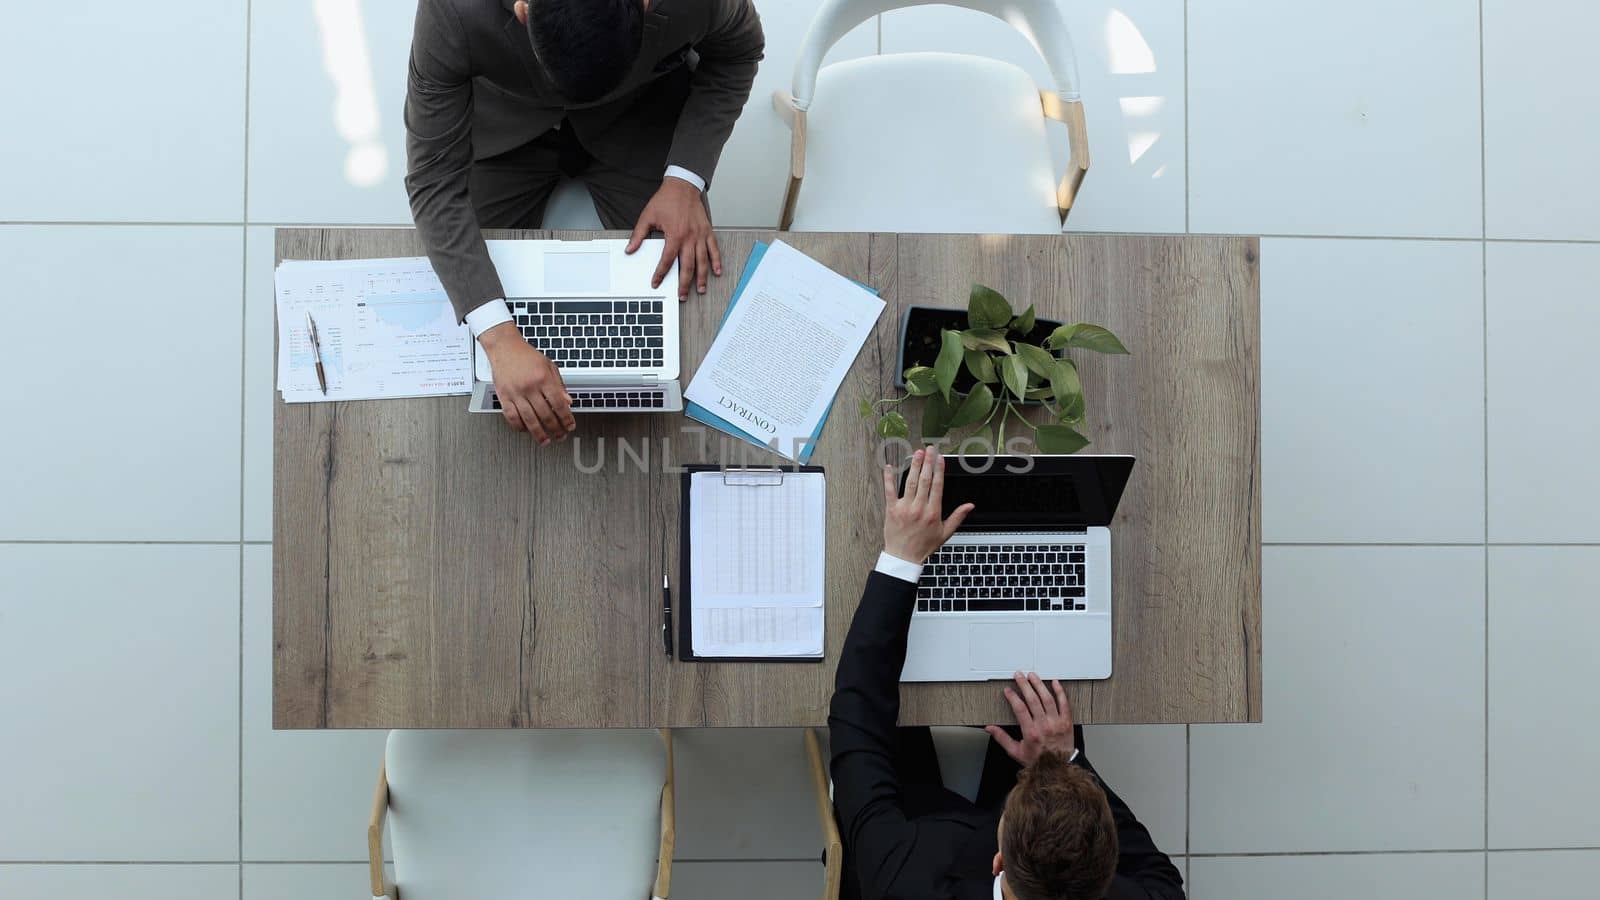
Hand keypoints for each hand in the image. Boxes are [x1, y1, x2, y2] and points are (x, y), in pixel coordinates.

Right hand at [478, 322, 575, 444]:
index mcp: (543, 378)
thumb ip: (559, 385)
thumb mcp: (549, 366)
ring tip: (546, 441)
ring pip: (529, 419)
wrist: (505, 347)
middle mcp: (530, 387)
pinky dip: (519, 426)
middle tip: (561, 436)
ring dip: (539, 433)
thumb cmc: (526, 356)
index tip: (570, 426)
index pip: (559, 404)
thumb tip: (568, 402)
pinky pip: (511, 416)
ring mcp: (515, 393)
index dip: (566, 418)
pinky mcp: (503, 396)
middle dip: (555, 429)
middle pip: (545, 414)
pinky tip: (526, 430)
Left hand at [626, 176, 721, 299]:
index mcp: (674, 235)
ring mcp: (700, 235)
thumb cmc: (666, 200)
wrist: (682, 186)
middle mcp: (689, 237)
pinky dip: (716, 261)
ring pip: (703, 261)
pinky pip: (714, 249)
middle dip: (684, 283)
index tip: (656, 282)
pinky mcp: (707, 231)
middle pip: (688, 266)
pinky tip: (716, 272)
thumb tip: (630, 249)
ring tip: (700, 289)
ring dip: (701, 277)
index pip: (667, 260)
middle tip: (682, 295)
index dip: (660, 274)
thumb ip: (639, 235)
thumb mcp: (648, 216)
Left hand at [882, 447, 973, 562]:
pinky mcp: (891, 510)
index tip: (940, 459)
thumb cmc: (923, 546)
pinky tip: (890, 467)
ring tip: (917, 453)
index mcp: (933, 512)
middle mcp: (919, 508)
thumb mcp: (945, 533)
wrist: (904, 558)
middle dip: (927, 463)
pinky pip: (889, 491)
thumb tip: (970, 505)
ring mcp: (905, 508)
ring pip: (910, 482)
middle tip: (929, 449)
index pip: (937, 486)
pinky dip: (889, 478)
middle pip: (924, 480)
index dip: (939, 470)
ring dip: (914, 466)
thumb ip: (957, 517)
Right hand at [986, 672, 1075, 767]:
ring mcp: (1057, 723)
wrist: (1058, 768)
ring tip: (1032, 676)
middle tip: (1019, 675)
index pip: (1020, 709)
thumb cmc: (1038, 760)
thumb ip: (1002, 738)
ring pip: (1047, 699)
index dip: (1013, 697)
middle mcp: (1044, 726)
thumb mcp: (1016, 751)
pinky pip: (1064, 704)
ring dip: (1039, 685)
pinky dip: (1060, 692)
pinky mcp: (1067, 722)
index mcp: (1031, 732)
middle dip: (1024, 685)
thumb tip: (990, 728)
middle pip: (1033, 700)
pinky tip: (1055, 683)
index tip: (1008, 690)